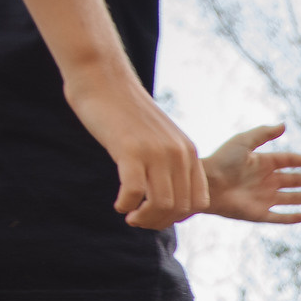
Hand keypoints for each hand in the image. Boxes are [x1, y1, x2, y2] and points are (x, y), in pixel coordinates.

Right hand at [62, 72, 206, 228]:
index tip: (159, 216)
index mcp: (188, 151)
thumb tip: (168, 198)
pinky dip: (126, 205)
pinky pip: (134, 192)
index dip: (179, 217)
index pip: (198, 201)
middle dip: (159, 222)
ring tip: (130, 216)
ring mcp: (156, 152)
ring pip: (161, 204)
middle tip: (139, 221)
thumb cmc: (126, 112)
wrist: (102, 79)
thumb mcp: (160, 138)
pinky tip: (118, 204)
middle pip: (180, 207)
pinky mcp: (130, 150)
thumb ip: (170, 162)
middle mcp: (177, 153)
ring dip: (144, 218)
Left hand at [202, 125, 300, 224]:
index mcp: (263, 163)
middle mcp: (265, 181)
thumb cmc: (222, 160)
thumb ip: (263, 134)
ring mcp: (263, 198)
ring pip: (291, 198)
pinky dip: (292, 218)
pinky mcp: (259, 214)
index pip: (289, 161)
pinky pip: (279, 217)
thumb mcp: (243, 142)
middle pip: (294, 180)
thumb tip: (284, 125)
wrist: (206, 184)